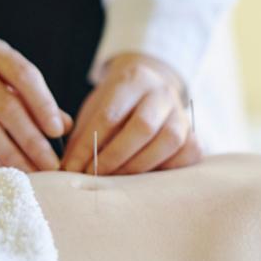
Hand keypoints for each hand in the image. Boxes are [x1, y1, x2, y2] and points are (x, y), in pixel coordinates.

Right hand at [0, 36, 71, 171]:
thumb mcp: (6, 80)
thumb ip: (35, 100)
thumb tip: (66, 126)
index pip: (23, 75)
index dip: (43, 104)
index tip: (58, 132)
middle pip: (5, 105)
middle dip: (31, 139)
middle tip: (50, 164)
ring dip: (10, 154)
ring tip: (30, 172)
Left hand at [61, 53, 201, 174]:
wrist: (148, 91)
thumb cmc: (115, 105)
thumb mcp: (95, 109)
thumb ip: (82, 135)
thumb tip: (67, 169)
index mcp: (133, 79)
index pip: (109, 115)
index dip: (89, 145)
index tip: (72, 167)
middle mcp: (162, 92)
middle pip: (142, 127)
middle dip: (114, 157)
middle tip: (93, 176)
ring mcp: (181, 113)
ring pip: (168, 141)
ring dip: (138, 167)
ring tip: (114, 181)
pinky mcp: (193, 134)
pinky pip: (187, 154)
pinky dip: (166, 170)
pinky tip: (144, 180)